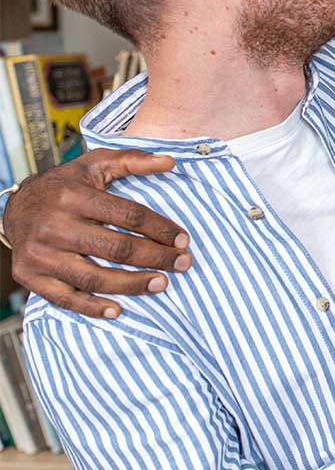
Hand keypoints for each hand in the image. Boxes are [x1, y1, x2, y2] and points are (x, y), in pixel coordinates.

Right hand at [5, 149, 188, 318]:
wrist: (15, 206)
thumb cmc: (65, 186)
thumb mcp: (95, 164)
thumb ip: (133, 160)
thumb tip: (170, 161)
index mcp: (74, 197)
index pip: (128, 215)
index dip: (160, 229)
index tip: (183, 240)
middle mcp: (56, 226)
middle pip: (116, 249)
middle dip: (156, 258)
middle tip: (183, 263)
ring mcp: (41, 254)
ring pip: (94, 277)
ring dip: (133, 285)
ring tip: (162, 284)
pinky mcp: (30, 275)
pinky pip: (65, 298)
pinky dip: (93, 308)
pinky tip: (119, 310)